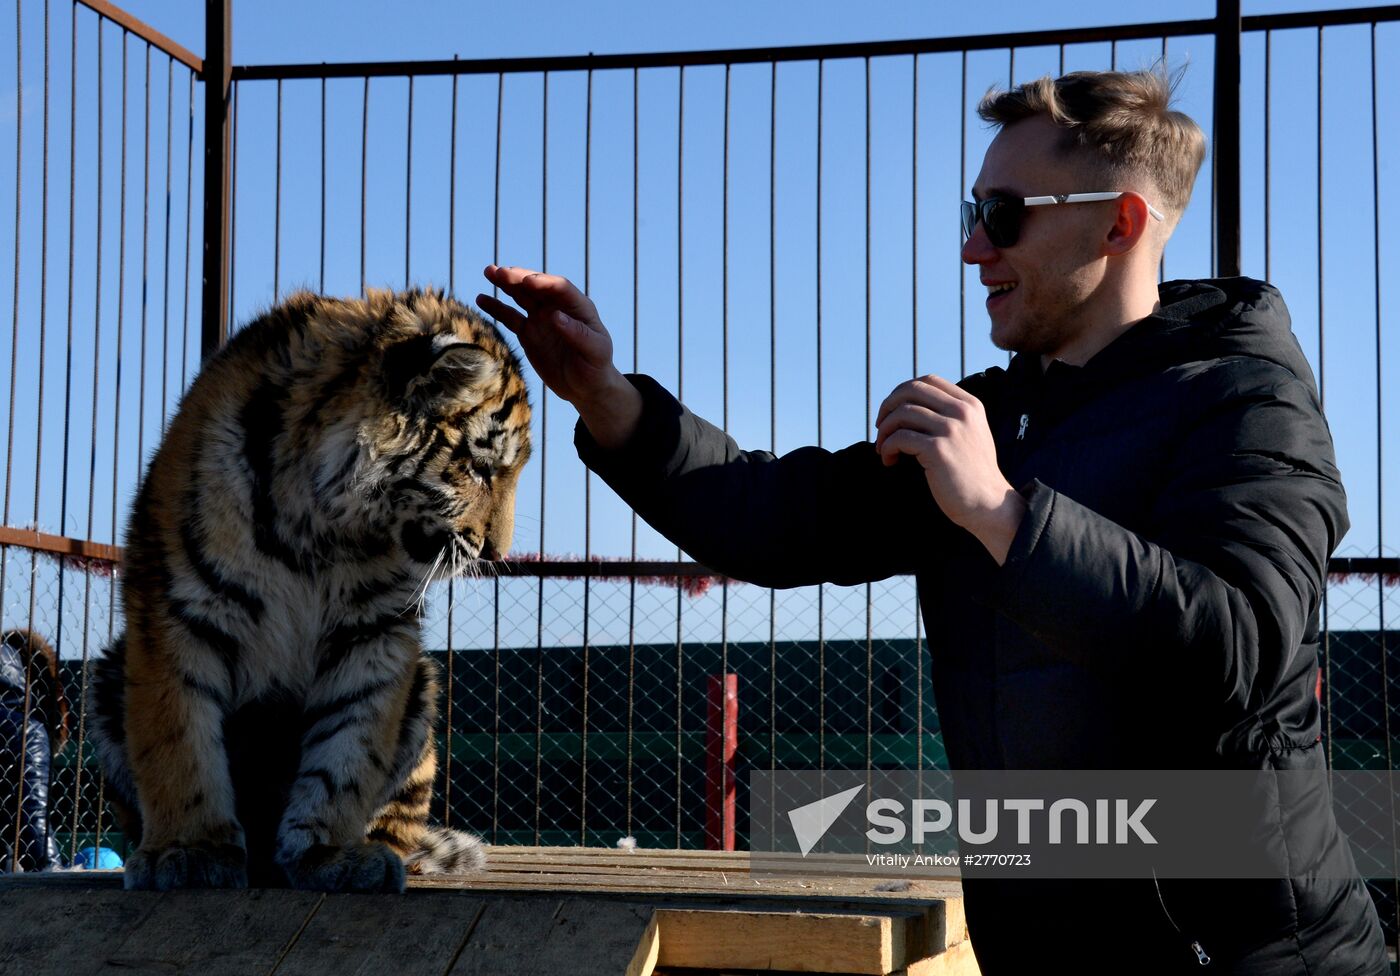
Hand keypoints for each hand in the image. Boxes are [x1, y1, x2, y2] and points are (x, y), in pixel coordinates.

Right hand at [477, 265, 640, 448]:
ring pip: (521, 296)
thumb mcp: (595, 351)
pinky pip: (510, 316)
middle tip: (501, 272)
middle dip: (519, 277)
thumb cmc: (596, 367)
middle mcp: (558, 307)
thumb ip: (577, 333)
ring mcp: (541, 318)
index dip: (544, 283)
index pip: (560, 288)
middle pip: (537, 287)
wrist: (586, 387)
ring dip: (506, 283)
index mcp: (579, 307)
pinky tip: (481, 299)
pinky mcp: (528, 332)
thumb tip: (555, 315)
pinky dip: (496, 307)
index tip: (529, 281)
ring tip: (489, 272)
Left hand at [874, 375, 1025, 564]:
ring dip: (884, 431)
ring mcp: (951, 430)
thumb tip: (908, 406)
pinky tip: (890, 460)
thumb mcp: (970, 434)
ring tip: (884, 449)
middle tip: (880, 428)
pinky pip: (899, 438)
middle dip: (888, 406)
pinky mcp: (938, 450)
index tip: (893, 411)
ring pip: (901, 414)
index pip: (928, 380)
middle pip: (911, 390)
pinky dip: (887, 448)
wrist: (988, 504)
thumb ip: (949, 416)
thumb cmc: (972, 474)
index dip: (903, 392)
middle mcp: (962, 412)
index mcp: (970, 405)